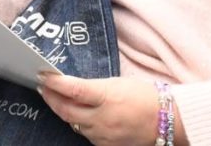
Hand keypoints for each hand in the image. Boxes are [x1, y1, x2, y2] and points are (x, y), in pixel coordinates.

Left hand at [38, 73, 185, 145]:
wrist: (169, 121)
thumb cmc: (145, 96)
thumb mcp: (118, 83)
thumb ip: (93, 87)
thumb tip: (71, 87)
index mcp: (107, 98)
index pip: (73, 90)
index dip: (54, 83)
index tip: (41, 75)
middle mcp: (103, 119)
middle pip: (66, 111)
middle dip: (51, 98)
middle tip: (43, 87)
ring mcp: (104, 136)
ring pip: (73, 124)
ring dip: (63, 111)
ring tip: (56, 98)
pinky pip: (85, 134)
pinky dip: (78, 123)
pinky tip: (76, 114)